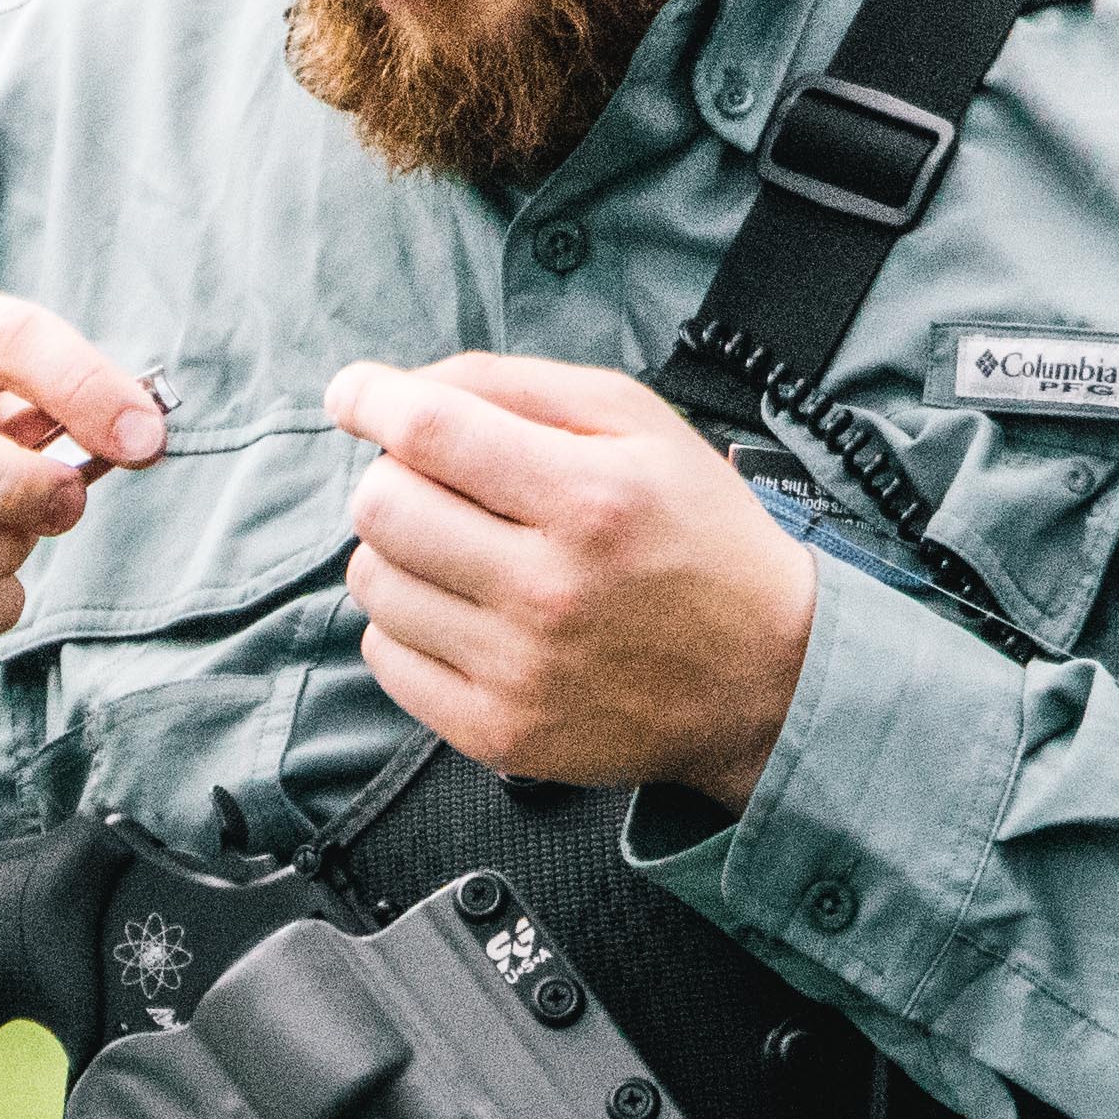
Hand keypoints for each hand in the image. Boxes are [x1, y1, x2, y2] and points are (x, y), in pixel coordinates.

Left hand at [326, 354, 815, 807]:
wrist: (764, 678)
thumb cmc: (698, 535)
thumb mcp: (640, 425)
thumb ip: (520, 387)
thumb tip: (403, 386)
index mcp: (591, 498)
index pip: (429, 432)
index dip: (370, 398)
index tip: (354, 394)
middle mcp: (551, 589)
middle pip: (381, 507)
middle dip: (393, 477)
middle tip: (436, 484)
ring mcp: (520, 671)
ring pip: (374, 581)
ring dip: (399, 552)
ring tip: (461, 551)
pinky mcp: (499, 733)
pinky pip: (386, 658)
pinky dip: (407, 624)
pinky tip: (464, 612)